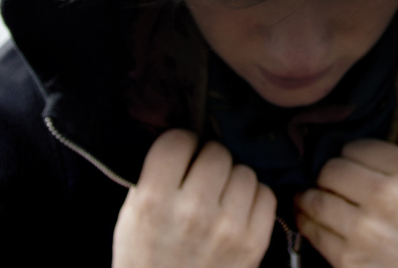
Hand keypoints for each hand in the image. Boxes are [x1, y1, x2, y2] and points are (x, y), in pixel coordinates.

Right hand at [113, 129, 277, 267]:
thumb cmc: (146, 257)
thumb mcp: (131, 215)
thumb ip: (154, 177)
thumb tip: (185, 141)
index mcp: (155, 200)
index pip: (178, 141)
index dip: (181, 144)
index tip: (181, 155)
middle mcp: (193, 211)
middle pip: (217, 153)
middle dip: (209, 161)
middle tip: (202, 177)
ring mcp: (228, 228)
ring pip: (245, 172)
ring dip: (233, 180)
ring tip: (220, 197)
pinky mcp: (255, 243)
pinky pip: (266, 195)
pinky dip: (253, 199)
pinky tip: (238, 211)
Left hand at [294, 138, 397, 267]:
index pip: (356, 146)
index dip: (351, 153)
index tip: (351, 161)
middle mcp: (384, 195)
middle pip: (331, 169)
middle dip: (329, 174)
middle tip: (331, 180)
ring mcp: (363, 228)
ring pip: (315, 198)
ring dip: (310, 196)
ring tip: (311, 195)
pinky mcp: (347, 257)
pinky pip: (313, 231)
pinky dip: (308, 222)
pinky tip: (311, 219)